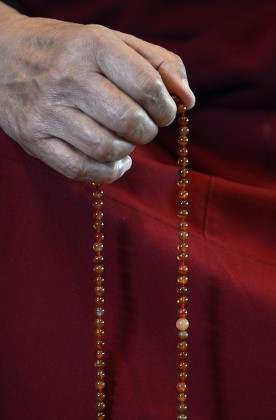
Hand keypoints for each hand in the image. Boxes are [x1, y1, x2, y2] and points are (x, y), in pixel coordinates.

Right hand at [0, 14, 194, 181]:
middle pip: (129, 122)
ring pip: (107, 149)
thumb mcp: (111, 41)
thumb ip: (158, 63)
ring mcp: (47, 112)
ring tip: (125, 140)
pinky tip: (115, 162)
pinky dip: (108, 173)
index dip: (166, 108)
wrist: (2, 56)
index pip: (147, 86)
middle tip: (143, 126)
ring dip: (127, 151)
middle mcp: (67, 78)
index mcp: (91, 45)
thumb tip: (188, 100)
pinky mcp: (34, 140)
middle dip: (147, 131)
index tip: (164, 112)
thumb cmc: (67, 50)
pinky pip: (80, 170)